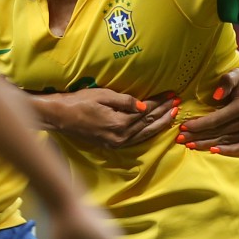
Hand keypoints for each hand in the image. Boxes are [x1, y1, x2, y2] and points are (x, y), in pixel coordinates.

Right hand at [47, 88, 177, 148]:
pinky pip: (137, 139)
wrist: (60, 117)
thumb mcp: (102, 95)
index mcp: (119, 123)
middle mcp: (121, 136)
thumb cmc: (79, 102)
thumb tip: (143, 106)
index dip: (159, 103)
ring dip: (160, 124)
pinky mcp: (113, 144)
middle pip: (148, 124)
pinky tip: (155, 127)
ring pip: (145, 134)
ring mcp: (117, 142)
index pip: (145, 112)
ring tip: (173, 115)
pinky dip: (148, 132)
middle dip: (164, 113)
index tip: (171, 94)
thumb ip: (124, 101)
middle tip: (177, 102)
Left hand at [178, 57, 238, 155]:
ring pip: (228, 140)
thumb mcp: (235, 74)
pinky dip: (229, 151)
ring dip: (208, 144)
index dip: (199, 125)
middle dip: (198, 136)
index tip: (183, 127)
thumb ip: (226, 82)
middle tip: (180, 139)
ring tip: (191, 145)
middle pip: (220, 132)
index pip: (216, 120)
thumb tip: (216, 95)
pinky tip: (213, 151)